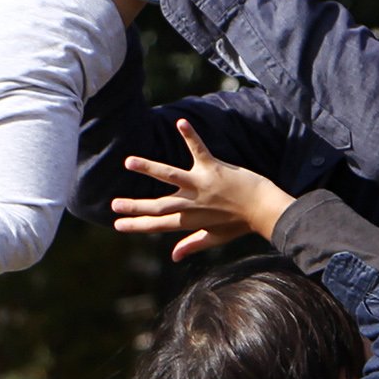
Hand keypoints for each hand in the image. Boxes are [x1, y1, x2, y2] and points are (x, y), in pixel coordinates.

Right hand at [111, 118, 295, 260]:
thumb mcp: (214, 237)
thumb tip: (173, 256)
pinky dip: (190, 135)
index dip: (136, 225)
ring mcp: (201, 185)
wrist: (265, 210)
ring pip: (171, 176)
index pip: (157, 224)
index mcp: (190, 220)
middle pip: (158, 205)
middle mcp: (192, 203)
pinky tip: (179, 122)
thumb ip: (191, 244)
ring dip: (149, 168)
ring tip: (129, 161)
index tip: (117, 224)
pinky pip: (198, 149)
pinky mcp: (213, 168)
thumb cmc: (240, 224)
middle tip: (113, 204)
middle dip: (134, 206)